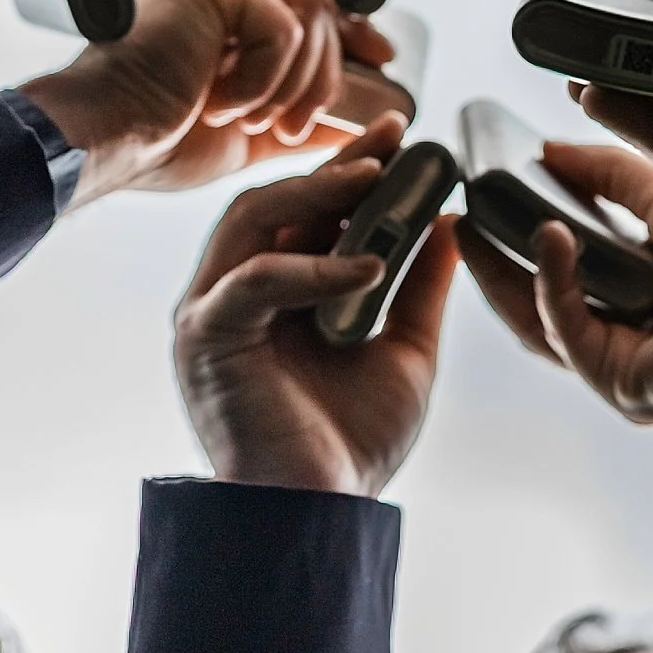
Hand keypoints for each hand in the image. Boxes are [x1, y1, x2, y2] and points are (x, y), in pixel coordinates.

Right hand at [21, 0, 391, 200]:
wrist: (103, 142)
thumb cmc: (153, 141)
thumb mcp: (246, 132)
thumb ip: (297, 116)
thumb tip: (359, 122)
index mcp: (219, 4)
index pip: (307, 1)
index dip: (351, 31)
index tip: (380, 62)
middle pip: (317, 6)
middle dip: (325, 76)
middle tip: (293, 129)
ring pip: (308, 15)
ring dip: (294, 85)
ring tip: (253, 122)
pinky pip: (281, 26)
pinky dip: (264, 78)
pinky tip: (222, 104)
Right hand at [173, 122, 458, 489]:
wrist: (317, 517)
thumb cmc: (350, 444)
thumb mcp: (403, 350)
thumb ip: (419, 288)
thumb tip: (448, 221)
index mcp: (273, 295)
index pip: (305, 212)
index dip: (349, 167)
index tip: (402, 134)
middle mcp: (232, 294)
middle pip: (273, 204)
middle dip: (333, 164)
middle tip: (391, 134)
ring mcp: (210, 312)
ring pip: (252, 222)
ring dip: (314, 194)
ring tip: (375, 178)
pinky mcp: (204, 336)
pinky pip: (256, 280)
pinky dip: (312, 267)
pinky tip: (369, 265)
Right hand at [456, 140, 652, 423]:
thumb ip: (611, 179)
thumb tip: (550, 149)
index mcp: (644, 313)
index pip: (565, 284)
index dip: (521, 244)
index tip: (484, 202)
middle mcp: (632, 350)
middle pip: (538, 310)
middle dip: (492, 265)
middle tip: (456, 220)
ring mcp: (627, 374)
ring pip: (540, 328)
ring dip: (501, 277)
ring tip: (470, 225)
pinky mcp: (627, 386)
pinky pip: (571, 333)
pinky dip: (552, 284)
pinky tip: (550, 235)